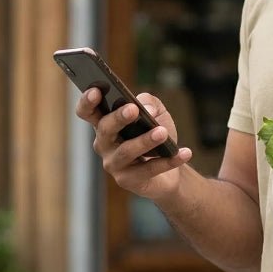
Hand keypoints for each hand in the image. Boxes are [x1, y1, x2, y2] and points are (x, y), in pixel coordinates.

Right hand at [75, 89, 191, 200]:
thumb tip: (147, 109)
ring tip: (163, 132)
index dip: (87, 101)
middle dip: (118, 118)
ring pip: (126, 151)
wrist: (171, 167)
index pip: (87, 111)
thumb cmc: (156, 134)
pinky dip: (169, 161)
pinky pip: (149, 169)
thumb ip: (150, 102)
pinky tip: (185, 153)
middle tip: (134, 109)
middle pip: (105, 129)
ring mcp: (114, 164)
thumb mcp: (157, 112)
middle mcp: (104, 144)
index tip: (95, 90)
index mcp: (105, 123)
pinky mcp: (128, 181)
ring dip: (145, 141)